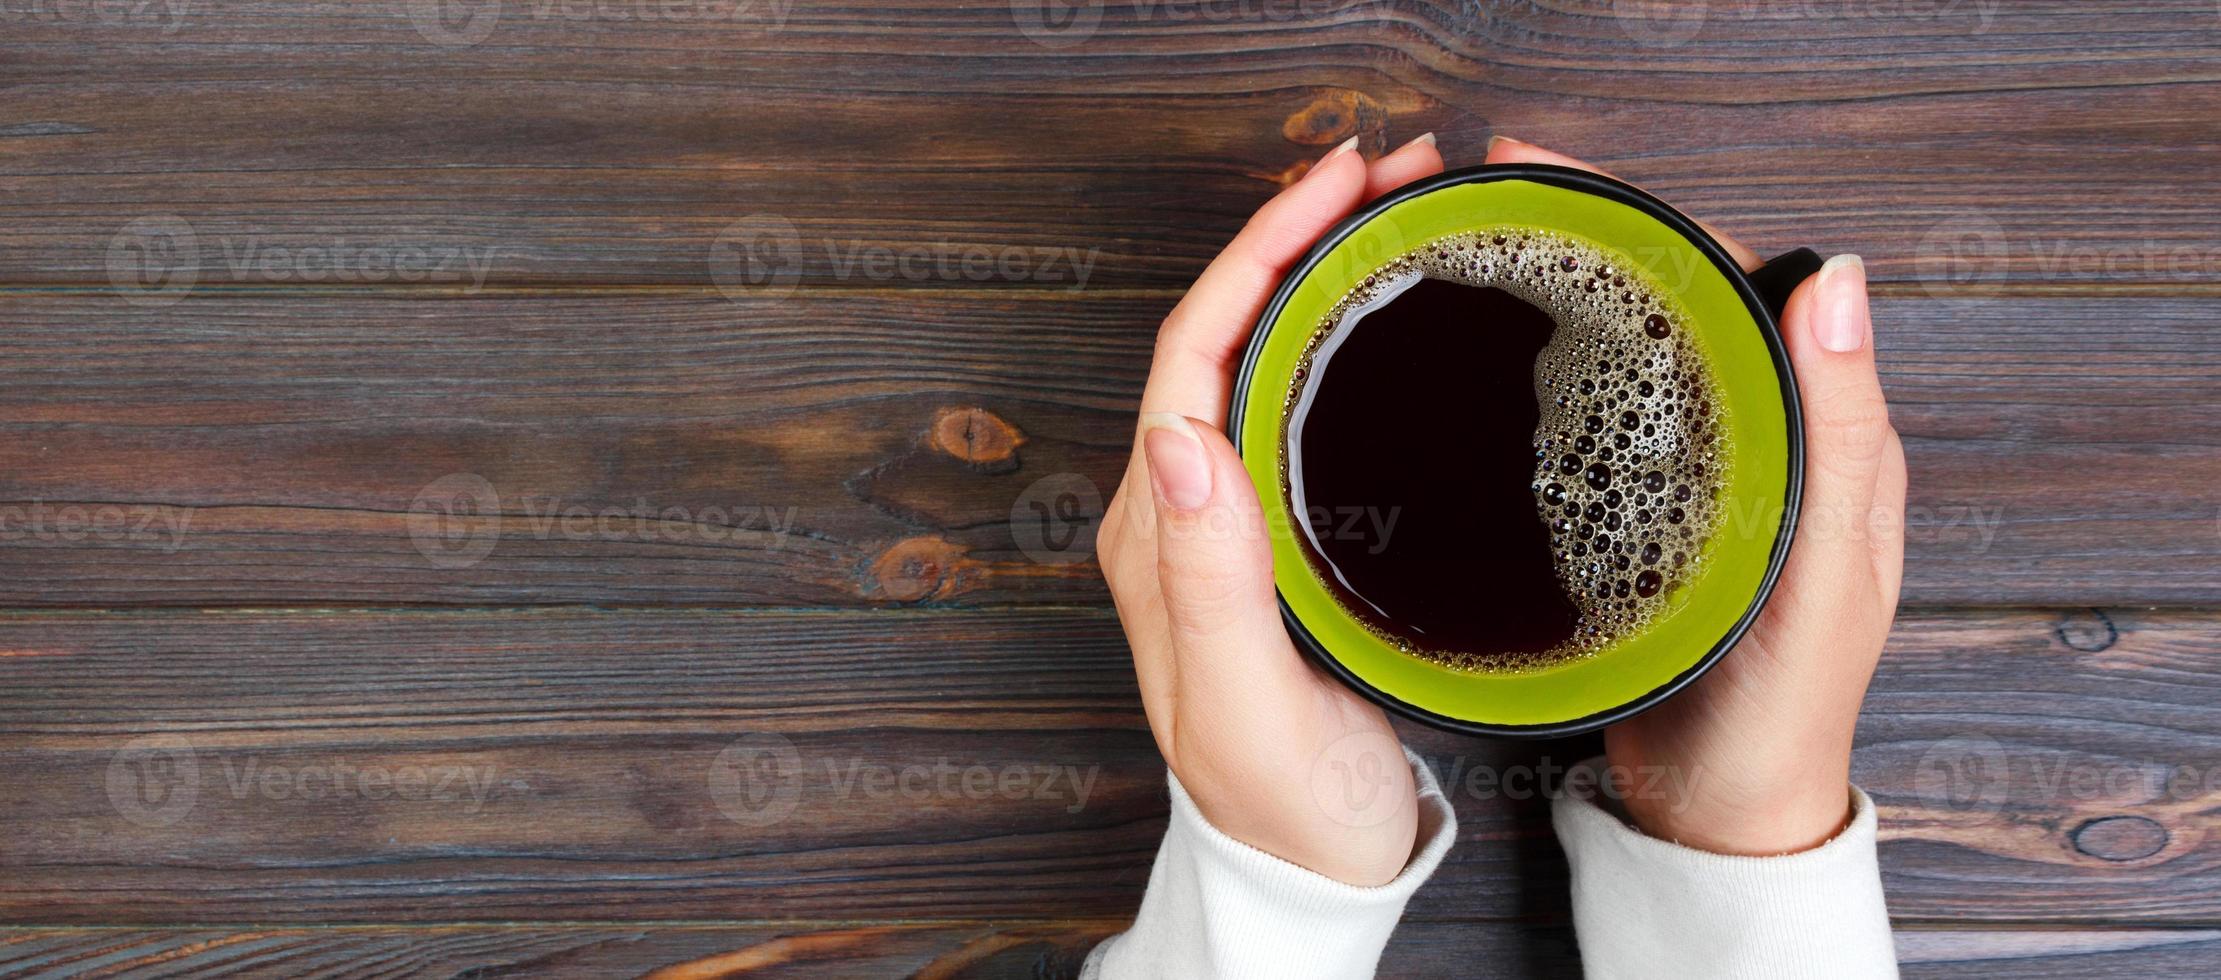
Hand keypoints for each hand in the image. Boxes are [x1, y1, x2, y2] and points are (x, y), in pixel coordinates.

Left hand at [1097, 133, 1447, 886]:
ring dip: (1318, 269)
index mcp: (1161, 534)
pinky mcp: (1276, 535)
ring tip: (1401, 210)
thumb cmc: (1286, 806)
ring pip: (1260, 354)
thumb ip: (1210, 582)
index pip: (1195, 351)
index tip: (1339, 188)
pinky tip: (1389, 312)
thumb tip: (1182, 439)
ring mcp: (1227, 520)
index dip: (1260, 252)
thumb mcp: (1248, 705)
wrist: (1310, 873)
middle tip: (1396, 170)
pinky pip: (1293, 399)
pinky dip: (1339, 330)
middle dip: (1299, 232)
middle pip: (1225, 330)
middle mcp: (1182, 512)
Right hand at [1484, 138, 1907, 854]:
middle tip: (1494, 194)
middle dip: (1592, 234)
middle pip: (1677, 302)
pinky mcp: (1637, 515)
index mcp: (1823, 437)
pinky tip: (1489, 355)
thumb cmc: (1779, 715)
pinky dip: (1544, 367)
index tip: (1564, 178)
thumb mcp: (1821, 577)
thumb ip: (1835, 437)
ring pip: (1630, 351)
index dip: (1659, 217)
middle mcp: (1760, 440)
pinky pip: (1591, 416)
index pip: (1746, 282)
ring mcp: (1695, 477)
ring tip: (1481, 247)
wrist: (1714, 816)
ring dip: (1564, 290)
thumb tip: (1840, 277)